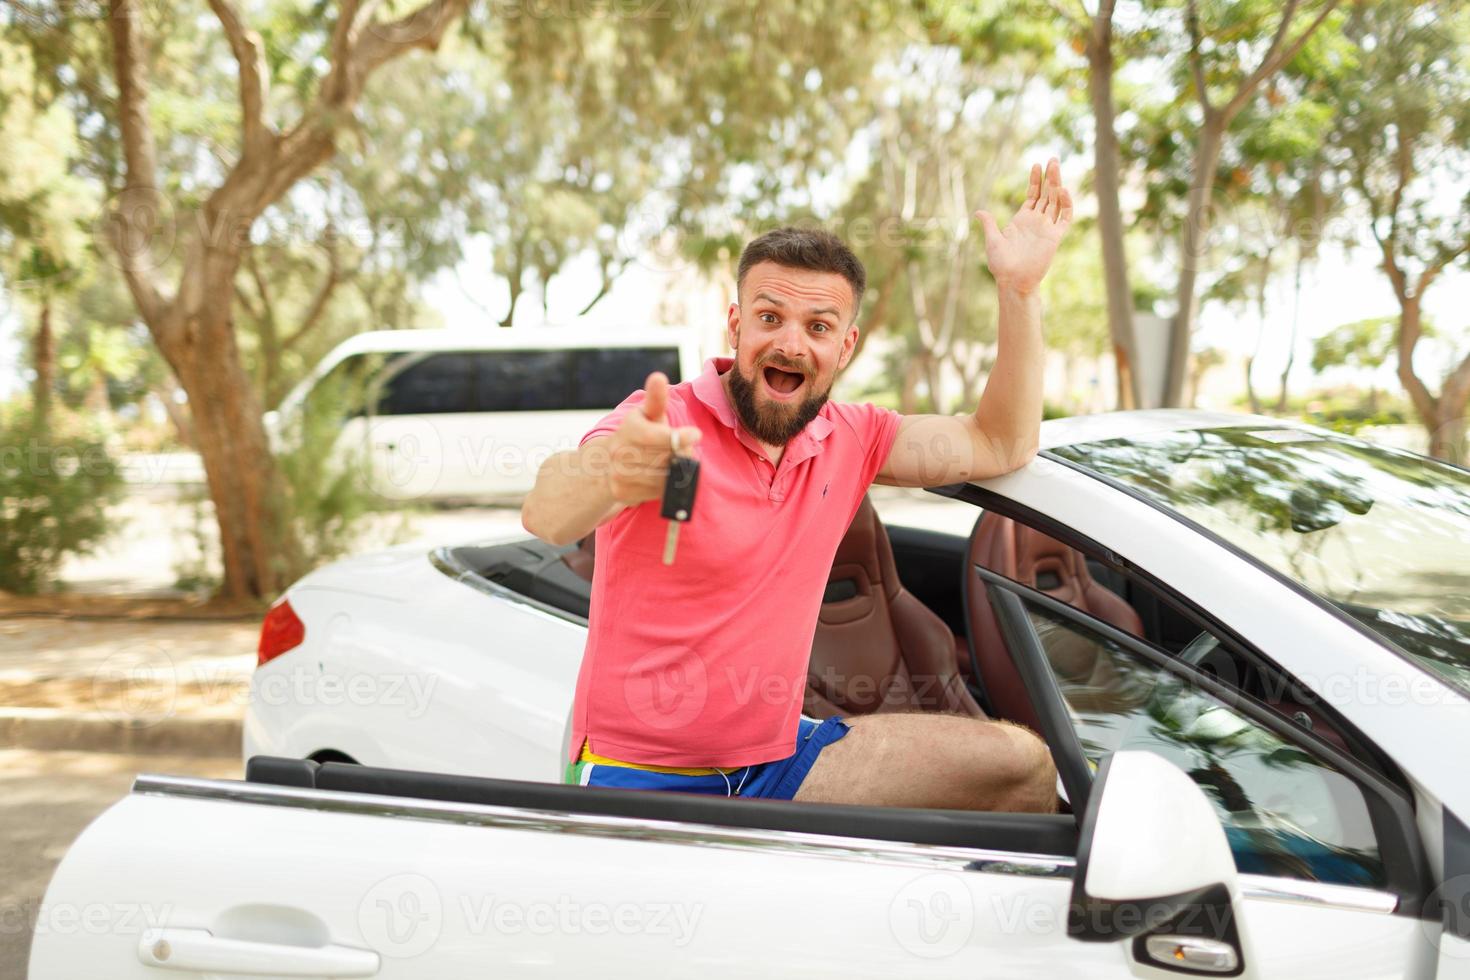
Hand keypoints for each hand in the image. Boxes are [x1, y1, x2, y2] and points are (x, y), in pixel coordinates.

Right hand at [605, 372, 701, 505]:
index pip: (656, 436)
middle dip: (682, 453)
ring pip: (664, 476)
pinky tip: (666, 475)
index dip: (679, 437)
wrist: (607, 463)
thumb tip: (658, 377)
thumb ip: (656, 399)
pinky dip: (668, 484)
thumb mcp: (647, 414)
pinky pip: (659, 492)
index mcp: (629, 430)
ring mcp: (621, 475)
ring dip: (678, 470)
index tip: (695, 435)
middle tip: (687, 448)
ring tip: (676, 461)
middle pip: (665, 458)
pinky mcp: (625, 493)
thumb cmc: (638, 433)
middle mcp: (620, 453)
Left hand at [975, 158, 1073, 295]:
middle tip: (1053, 159)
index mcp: (1022, 220)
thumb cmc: (1001, 264)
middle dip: (1050, 177)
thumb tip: (978, 212)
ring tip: (1056, 167)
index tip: (1036, 165)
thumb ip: (989, 224)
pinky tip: (1062, 191)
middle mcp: (1036, 221)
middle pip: (1047, 194)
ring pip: (1056, 201)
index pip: (1033, 195)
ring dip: (1057, 184)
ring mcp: (1047, 228)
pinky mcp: (1055, 237)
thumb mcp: (993, 240)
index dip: (1035, 180)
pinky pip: (1064, 218)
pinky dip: (1065, 204)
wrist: (1012, 280)